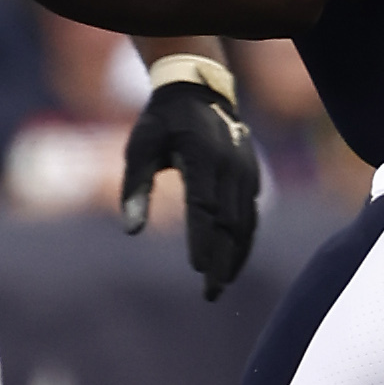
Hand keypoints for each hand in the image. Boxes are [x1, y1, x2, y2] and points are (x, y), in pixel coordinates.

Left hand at [121, 57, 258, 300]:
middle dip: (222, 260)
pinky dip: (245, 239)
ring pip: (246, 220)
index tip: (198, 270)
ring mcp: (245, 169)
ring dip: (236, 255)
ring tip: (222, 285)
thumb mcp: (139, 148)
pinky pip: (252, 212)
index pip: (204, 207)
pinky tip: (234, 260)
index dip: (203, 239)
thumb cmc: (160, 123)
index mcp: (202, 157)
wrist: (199, 90)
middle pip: (230, 221)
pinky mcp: (251, 173)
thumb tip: (131, 230)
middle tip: (211, 294)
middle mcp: (230, 165)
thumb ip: (135, 188)